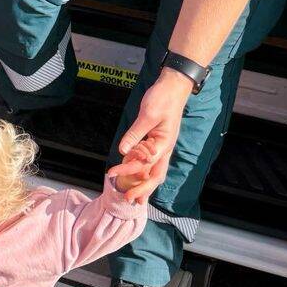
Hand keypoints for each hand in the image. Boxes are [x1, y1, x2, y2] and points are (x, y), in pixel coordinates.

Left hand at [112, 70, 191, 201]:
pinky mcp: (157, 140)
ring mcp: (162, 145)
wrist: (173, 86)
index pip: (144, 163)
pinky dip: (143, 170)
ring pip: (154, 170)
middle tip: (130, 200)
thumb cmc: (163, 98)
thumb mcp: (147, 115)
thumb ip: (135, 134)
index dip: (128, 170)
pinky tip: (135, 174)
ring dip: (145, 183)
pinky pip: (150, 160)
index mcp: (163, 143)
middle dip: (143, 189)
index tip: (113, 174)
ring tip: (134, 195)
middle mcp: (164, 148)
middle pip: (156, 175)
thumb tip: (123, 151)